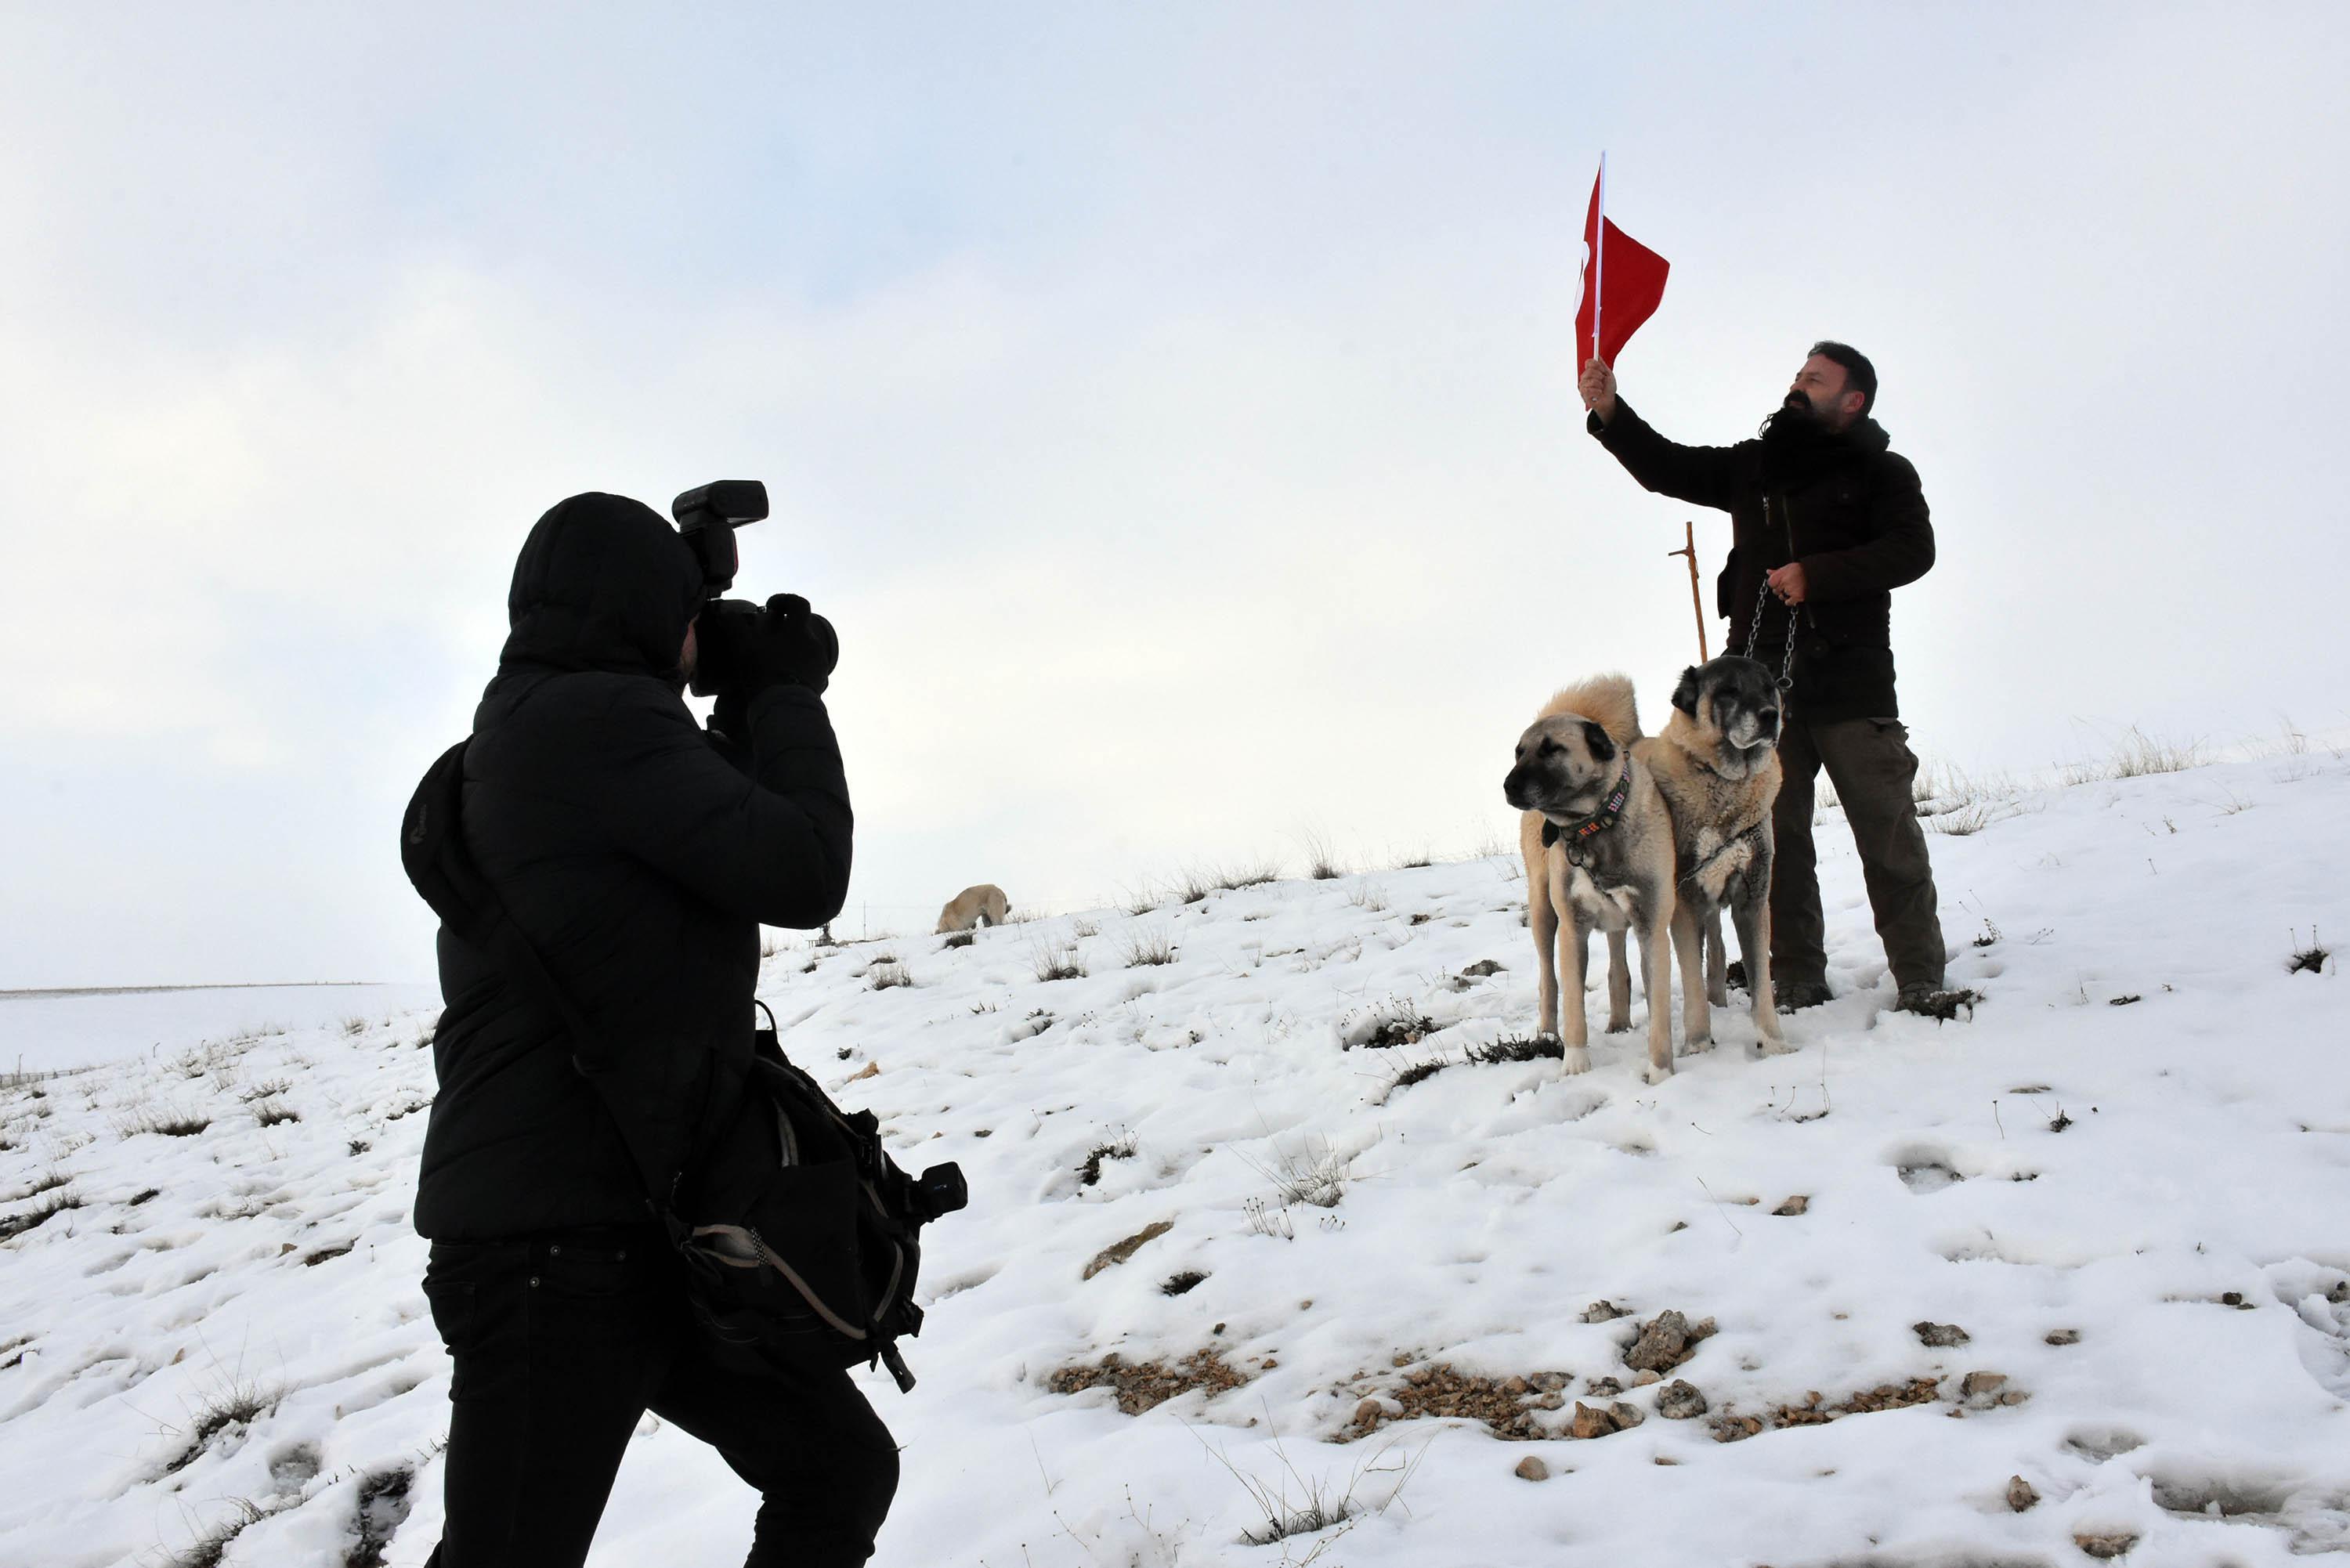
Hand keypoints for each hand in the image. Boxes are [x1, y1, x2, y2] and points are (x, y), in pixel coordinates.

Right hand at [701, 594, 839, 702]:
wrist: (785, 708)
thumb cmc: (764, 672)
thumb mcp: (744, 647)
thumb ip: (734, 626)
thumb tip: (724, 613)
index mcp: (799, 631)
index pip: (799, 603)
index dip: (784, 600)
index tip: (770, 607)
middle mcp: (814, 645)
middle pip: (803, 628)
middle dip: (786, 629)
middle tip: (768, 637)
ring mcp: (820, 665)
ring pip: (807, 650)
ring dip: (793, 650)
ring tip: (774, 660)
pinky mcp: (821, 683)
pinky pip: (810, 670)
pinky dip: (798, 670)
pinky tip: (783, 678)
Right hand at [1578, 357, 1616, 424]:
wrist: (1610, 401)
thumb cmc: (1608, 388)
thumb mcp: (1608, 374)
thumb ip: (1602, 365)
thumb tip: (1598, 356)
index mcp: (1590, 371)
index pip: (1588, 362)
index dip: (1596, 365)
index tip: (1602, 370)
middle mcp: (1585, 378)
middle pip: (1589, 371)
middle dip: (1599, 376)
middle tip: (1603, 380)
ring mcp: (1583, 386)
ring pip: (1590, 381)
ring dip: (1599, 385)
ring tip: (1601, 389)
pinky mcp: (1583, 395)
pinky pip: (1588, 390)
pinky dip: (1597, 392)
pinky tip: (1599, 394)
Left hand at [1766, 563, 1808, 605]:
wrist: (1815, 574)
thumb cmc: (1802, 570)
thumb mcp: (1788, 567)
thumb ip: (1777, 571)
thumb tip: (1768, 572)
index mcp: (1782, 574)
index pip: (1770, 582)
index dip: (1774, 583)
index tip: (1779, 582)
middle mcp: (1785, 582)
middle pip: (1775, 590)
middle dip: (1780, 589)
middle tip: (1788, 585)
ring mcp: (1790, 590)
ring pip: (1781, 597)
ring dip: (1785, 595)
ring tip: (1792, 589)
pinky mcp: (1797, 597)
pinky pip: (1788, 602)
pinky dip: (1790, 601)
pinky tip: (1794, 595)